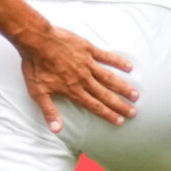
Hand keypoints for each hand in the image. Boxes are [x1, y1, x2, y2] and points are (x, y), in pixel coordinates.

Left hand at [18, 27, 136, 132]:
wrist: (36, 41)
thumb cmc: (35, 66)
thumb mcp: (38, 93)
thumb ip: (49, 112)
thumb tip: (56, 130)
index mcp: (73, 90)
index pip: (95, 106)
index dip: (108, 115)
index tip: (120, 121)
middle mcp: (84, 79)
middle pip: (106, 95)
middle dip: (120, 105)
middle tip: (133, 112)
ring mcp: (87, 64)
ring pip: (109, 78)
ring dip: (123, 87)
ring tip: (136, 94)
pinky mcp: (88, 49)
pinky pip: (106, 56)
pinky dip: (118, 61)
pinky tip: (129, 67)